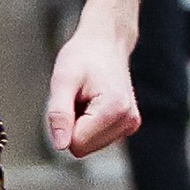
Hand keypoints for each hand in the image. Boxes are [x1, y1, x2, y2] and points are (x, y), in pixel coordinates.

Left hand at [44, 22, 139, 156]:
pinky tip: (93, 102)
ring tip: (86, 98)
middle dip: (74, 125)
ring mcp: (130, 124)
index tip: (71, 99)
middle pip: (84, 147)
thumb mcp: (63, 79)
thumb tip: (60, 144)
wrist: (105, 42)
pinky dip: (91, 123)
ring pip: (90, 145)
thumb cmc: (84, 55)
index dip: (65, 123)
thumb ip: (59, 113)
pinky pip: (98, 138)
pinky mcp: (128, 125)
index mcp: (115, 109)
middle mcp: (128, 120)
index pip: (77, 143)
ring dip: (81, 124)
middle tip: (78, 97)